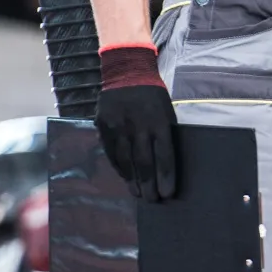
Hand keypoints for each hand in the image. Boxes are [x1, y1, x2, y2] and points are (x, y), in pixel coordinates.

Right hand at [95, 47, 177, 202]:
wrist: (127, 70)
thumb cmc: (153, 95)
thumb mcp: (166, 111)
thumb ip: (164, 134)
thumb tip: (166, 163)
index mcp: (158, 121)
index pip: (164, 155)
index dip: (166, 176)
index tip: (168, 193)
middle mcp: (138, 125)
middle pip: (144, 162)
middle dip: (149, 184)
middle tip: (153, 200)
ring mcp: (119, 126)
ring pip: (125, 160)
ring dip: (132, 180)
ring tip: (138, 194)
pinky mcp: (103, 125)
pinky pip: (111, 152)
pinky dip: (119, 167)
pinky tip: (125, 177)